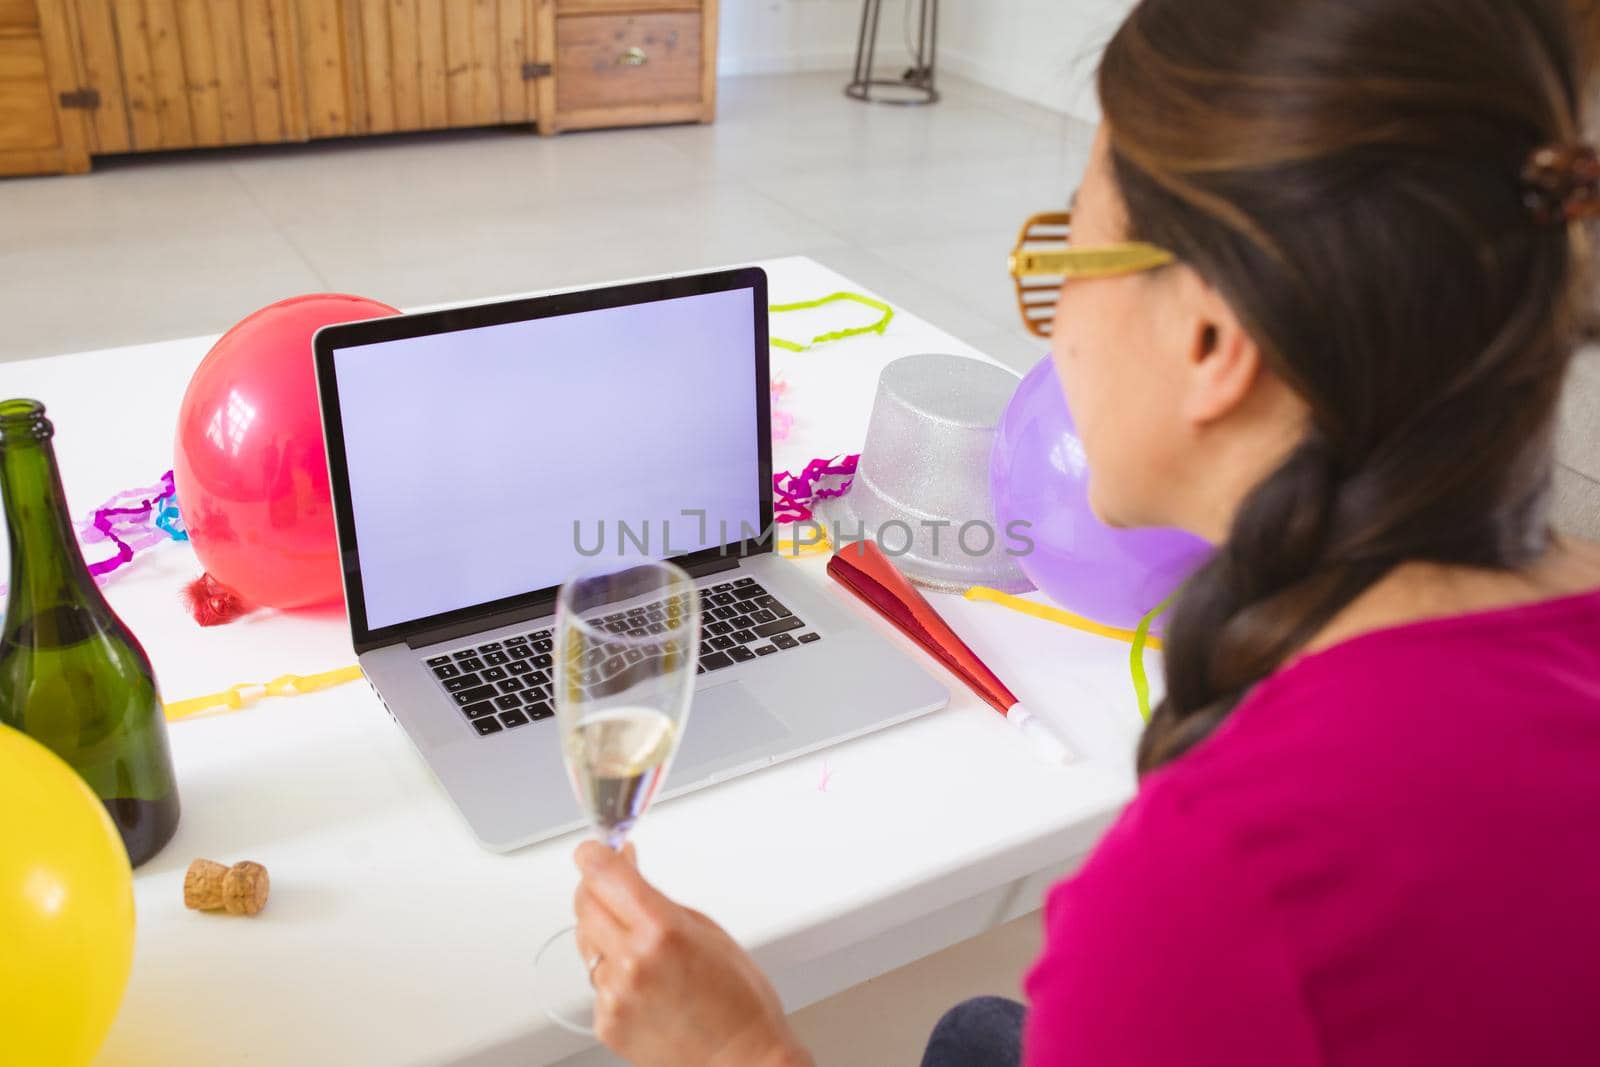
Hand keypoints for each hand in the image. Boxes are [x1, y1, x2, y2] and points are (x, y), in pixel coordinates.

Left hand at [573, 841, 812, 1066]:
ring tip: (644, 950)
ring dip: (604, 935)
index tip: (595, 850)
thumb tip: (626, 870)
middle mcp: (632, 961)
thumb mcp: (707, 931)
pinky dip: (613, 977)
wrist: (740, 1061)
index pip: (603, 874)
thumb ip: (658, 900)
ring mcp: (615, 995)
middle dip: (596, 890)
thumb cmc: (739, 999)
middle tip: (615, 889)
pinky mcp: (606, 1023)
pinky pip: (596, 984)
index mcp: (662, 930)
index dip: (594, 855)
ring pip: (586, 943)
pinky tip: (646, 987)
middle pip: (584, 903)